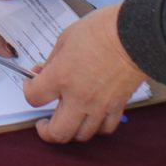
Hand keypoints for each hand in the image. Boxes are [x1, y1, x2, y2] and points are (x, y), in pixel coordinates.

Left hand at [24, 2, 146, 142]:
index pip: (34, 98)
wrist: (137, 34)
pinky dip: (96, 127)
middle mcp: (79, 97)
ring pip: (82, 136)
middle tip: (44, 123)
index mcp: (61, 76)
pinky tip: (91, 116)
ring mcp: (100, 105)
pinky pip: (105, 128)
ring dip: (71, 130)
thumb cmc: (102, 29)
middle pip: (57, 133)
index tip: (31, 85)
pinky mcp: (118, 106)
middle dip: (46, 131)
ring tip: (68, 118)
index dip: (28, 91)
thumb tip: (43, 72)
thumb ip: (53, 60)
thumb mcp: (67, 37)